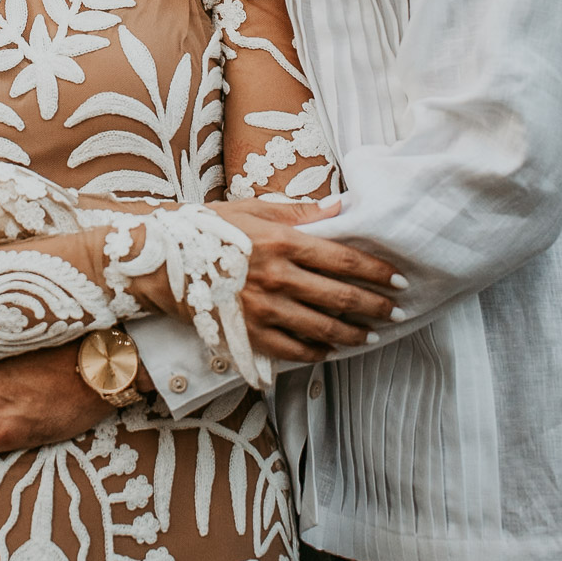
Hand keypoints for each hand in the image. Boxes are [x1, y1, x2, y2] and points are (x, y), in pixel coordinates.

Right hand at [226, 198, 405, 361]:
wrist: (164, 263)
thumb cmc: (211, 231)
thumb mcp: (254, 211)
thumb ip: (301, 213)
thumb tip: (341, 208)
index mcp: (281, 243)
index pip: (342, 260)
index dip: (375, 271)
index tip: (397, 278)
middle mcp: (277, 278)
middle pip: (340, 297)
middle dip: (375, 306)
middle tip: (396, 310)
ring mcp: (264, 310)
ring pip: (323, 329)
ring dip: (354, 333)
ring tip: (371, 333)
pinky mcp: (250, 334)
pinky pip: (294, 350)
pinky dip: (318, 352)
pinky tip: (331, 349)